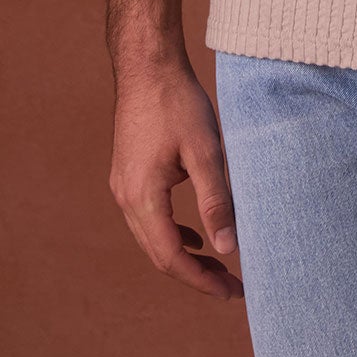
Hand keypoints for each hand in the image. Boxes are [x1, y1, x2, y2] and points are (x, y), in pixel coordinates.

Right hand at [108, 54, 244, 300]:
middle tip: (233, 286)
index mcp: (143, 197)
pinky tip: (195, 235)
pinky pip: (149, 219)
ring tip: (219, 266)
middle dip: (196, 275)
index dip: (202, 281)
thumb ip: (216, 201)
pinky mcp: (128, 174)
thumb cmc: (177, 102)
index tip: (232, 292)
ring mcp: (123, 186)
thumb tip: (228, 248)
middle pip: (159, 255)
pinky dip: (173, 234)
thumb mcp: (205, 151)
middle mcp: (126, 198)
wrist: (147, 65)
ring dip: (185, 256)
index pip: (171, 258)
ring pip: (153, 238)